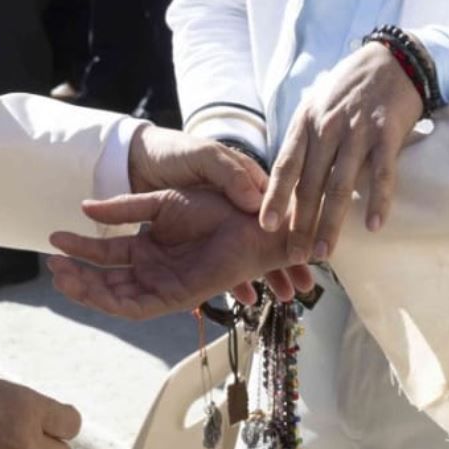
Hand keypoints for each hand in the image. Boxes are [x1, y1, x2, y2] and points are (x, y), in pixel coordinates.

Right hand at [48, 187, 300, 317]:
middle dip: (77, 274)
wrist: (251, 219)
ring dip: (88, 289)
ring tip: (62, 274)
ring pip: (116, 296)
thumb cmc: (216, 207)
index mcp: (149, 248)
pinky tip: (92, 289)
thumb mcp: (161, 202)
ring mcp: (163, 285)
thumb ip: (124, 207)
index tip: (54, 239)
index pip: (105, 254)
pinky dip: (112, 301)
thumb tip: (84, 207)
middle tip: (51, 262)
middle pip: (105, 280)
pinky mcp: (178, 297)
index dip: (80, 249)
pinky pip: (139, 307)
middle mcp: (153, 270)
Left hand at [128, 126, 314, 303]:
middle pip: (269, 236)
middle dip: (287, 261)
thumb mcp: (204, 155)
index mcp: (245, 180)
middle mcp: (239, 202)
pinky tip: (247, 296)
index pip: (279, 208)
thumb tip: (258, 201)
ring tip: (285, 296)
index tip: (311, 251)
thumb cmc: (174, 151)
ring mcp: (221, 220)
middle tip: (304, 285)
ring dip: (268, 274)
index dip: (294, 229)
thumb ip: (229, 173)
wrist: (137, 160)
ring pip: (250, 253)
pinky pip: (222, 261)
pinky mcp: (201, 235)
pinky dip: (236, 278)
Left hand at [259, 42, 423, 263]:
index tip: (266, 226)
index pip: (286, 166)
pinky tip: (374, 225)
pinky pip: (382, 173)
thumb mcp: (318, 106)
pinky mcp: (387, 133)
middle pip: (310, 183)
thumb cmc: (350, 88)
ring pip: (340, 184)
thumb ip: (306, 140)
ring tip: (324, 251)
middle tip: (295, 255)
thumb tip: (288, 180)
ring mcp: (358, 131)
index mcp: (307, 121)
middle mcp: (328, 127)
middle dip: (300, 222)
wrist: (392, 60)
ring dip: (331, 222)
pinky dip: (378, 200)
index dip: (275, 197)